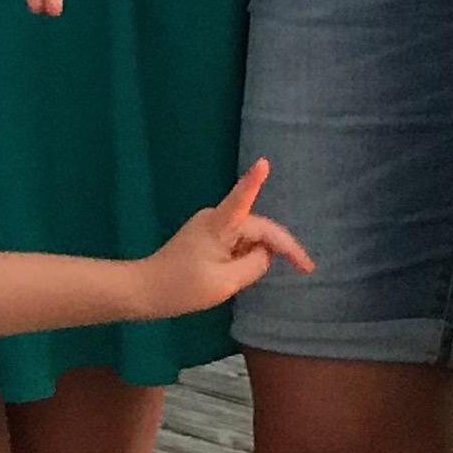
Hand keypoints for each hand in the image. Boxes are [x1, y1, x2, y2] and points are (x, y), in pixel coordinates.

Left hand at [134, 162, 313, 317]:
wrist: (146, 290)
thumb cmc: (183, 286)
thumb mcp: (226, 282)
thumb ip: (254, 264)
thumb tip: (265, 252)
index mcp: (218, 225)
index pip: (240, 199)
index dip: (253, 181)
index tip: (264, 162)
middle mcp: (215, 218)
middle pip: (259, 227)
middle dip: (282, 247)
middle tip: (306, 269)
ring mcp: (210, 225)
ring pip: (250, 236)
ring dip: (262, 254)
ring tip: (256, 278)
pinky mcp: (207, 236)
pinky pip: (238, 242)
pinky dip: (247, 256)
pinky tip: (242, 273)